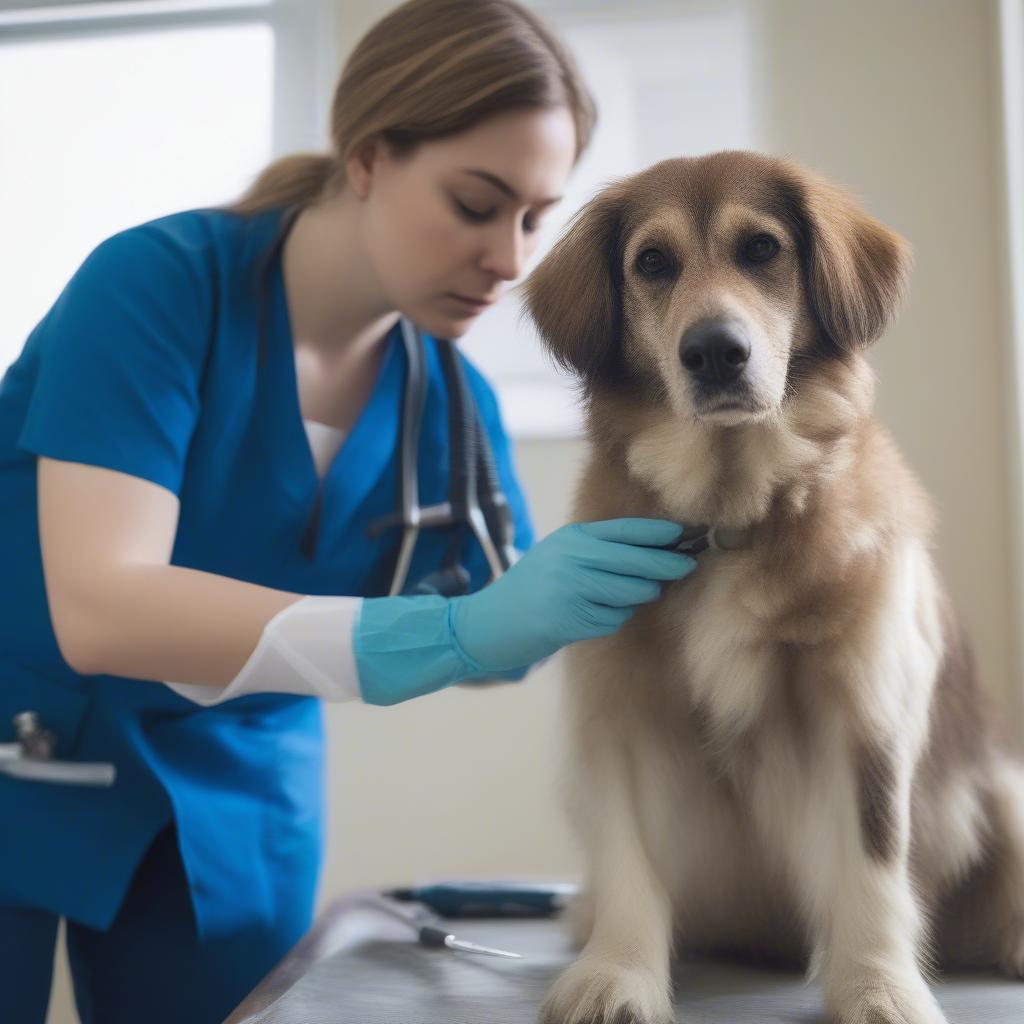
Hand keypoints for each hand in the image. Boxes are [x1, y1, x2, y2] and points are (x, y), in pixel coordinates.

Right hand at [449, 518, 695, 673]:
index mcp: (571, 537)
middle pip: (639, 560)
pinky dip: (613, 619)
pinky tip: (593, 617)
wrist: (483, 624)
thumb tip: (654, 549)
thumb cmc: (529, 590)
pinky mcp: (571, 620)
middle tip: (686, 566)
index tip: (687, 535)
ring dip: (639, 596)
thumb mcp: (557, 556)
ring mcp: (572, 589)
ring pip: (632, 592)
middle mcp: (573, 558)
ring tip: (628, 596)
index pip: (628, 530)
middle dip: (668, 565)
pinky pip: (614, 619)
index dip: (661, 533)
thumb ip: (596, 550)